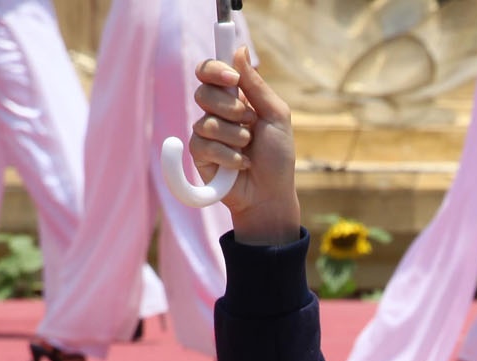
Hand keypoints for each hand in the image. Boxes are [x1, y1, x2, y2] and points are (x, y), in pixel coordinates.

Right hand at [190, 45, 300, 244]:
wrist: (271, 194)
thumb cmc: (277, 156)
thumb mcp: (276, 116)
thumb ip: (256, 85)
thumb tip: (239, 49)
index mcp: (235, 97)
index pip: (210, 71)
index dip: (215, 69)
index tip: (232, 79)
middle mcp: (217, 111)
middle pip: (204, 91)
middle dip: (230, 108)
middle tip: (249, 122)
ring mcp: (206, 133)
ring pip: (206, 121)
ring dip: (235, 136)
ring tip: (248, 149)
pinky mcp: (199, 154)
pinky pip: (203, 145)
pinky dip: (228, 156)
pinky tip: (241, 164)